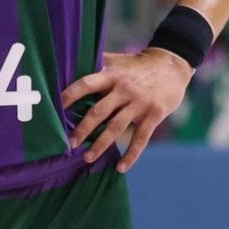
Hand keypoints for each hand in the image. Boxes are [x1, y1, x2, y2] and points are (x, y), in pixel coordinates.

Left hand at [62, 48, 192, 171]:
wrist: (172, 65)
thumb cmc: (139, 65)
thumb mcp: (119, 60)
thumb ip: (98, 63)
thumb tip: (69, 63)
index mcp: (112, 74)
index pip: (86, 84)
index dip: (70, 95)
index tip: (55, 108)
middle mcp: (124, 88)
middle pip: (99, 111)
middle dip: (83, 129)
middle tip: (69, 144)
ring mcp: (140, 102)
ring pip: (116, 127)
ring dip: (100, 144)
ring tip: (87, 158)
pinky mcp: (154, 114)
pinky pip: (140, 138)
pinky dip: (131, 155)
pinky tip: (120, 168)